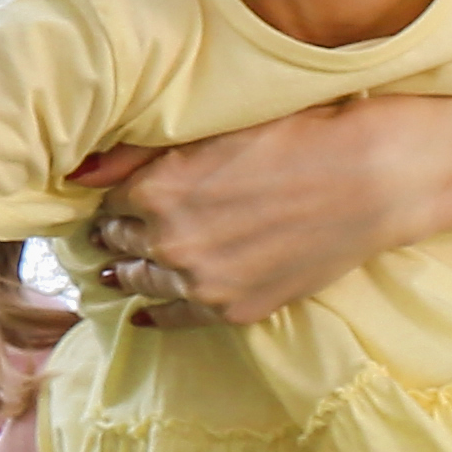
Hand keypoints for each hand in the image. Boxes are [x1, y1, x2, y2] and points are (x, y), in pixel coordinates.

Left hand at [73, 100, 451, 325]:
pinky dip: (157, 313)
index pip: (111, 202)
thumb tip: (79, 174)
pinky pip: (178, 319)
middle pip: (121, 243)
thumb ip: (138, 156)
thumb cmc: (297, 137)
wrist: (372, 179)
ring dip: (132, 271)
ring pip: (143, 282)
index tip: (115, 200)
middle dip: (117, 235)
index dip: (115, 198)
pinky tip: (144, 313)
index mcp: (157, 190)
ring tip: (122, 267)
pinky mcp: (236, 310)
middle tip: (114, 232)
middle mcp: (170, 242)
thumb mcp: (213, 131)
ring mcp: (203, 283)